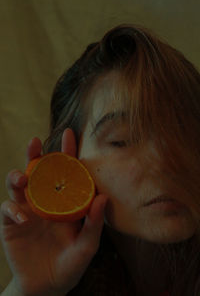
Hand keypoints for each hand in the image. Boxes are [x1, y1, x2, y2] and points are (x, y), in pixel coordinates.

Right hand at [0, 128, 107, 295]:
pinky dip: (13, 210)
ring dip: (18, 177)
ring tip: (22, 178)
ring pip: (18, 185)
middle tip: (35, 142)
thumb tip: (103, 197)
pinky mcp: (11, 223)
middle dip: (35, 155)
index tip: (68, 134)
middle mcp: (45, 201)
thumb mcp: (86, 247)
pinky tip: (23, 218)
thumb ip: (94, 224)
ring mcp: (27, 210)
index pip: (66, 173)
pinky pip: (7, 209)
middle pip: (38, 172)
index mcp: (64, 202)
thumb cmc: (70, 265)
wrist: (46, 287)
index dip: (67, 153)